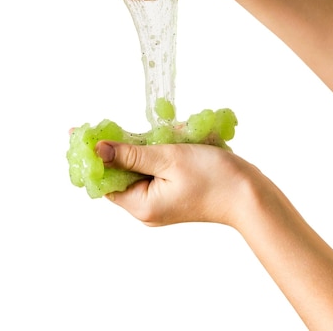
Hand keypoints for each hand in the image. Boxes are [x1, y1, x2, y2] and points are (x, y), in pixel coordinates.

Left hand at [96, 141, 256, 227]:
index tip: (81, 132)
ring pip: (140, 167)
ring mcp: (161, 200)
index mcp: (141, 205)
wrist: (251, 194)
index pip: (104, 180)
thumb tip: (98, 150)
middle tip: (114, 124)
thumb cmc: (213, 177)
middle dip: (122, 146)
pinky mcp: (174, 191)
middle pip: (121, 172)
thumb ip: (131, 154)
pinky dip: (160, 151)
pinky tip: (173, 137)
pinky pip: (157, 168)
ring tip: (163, 132)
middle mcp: (147, 207)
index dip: (93, 157)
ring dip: (145, 145)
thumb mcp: (168, 159)